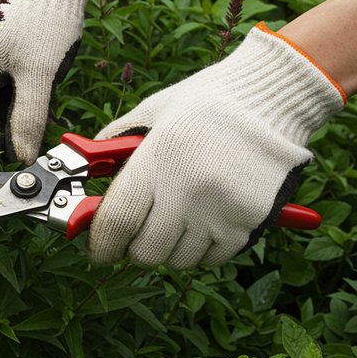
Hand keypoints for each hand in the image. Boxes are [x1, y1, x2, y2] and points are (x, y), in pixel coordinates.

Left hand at [88, 23, 346, 268]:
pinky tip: (201, 222)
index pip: (117, 222)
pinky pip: (211, 259)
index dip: (101, 244)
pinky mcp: (248, 222)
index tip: (98, 249)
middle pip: (145, 252)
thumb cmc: (205, 103)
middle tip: (135, 235)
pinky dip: (200, 250)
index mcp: (158, 160)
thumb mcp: (151, 114)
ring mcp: (220, 210)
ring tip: (173, 220)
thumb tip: (85, 175)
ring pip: (178, 260)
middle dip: (133, 249)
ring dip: (168, 249)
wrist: (271, 97)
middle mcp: (188, 190)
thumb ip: (113, 146)